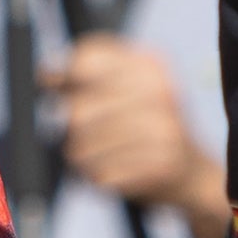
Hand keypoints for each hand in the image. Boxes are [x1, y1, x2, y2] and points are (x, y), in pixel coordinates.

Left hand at [49, 37, 226, 235]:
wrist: (191, 170)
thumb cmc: (147, 124)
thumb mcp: (127, 88)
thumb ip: (86, 75)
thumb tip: (46, 73)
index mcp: (151, 65)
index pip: (85, 60)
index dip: (61, 75)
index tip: (53, 84)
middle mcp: (160, 93)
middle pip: (78, 110)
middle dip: (71, 127)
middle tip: (81, 132)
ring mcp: (162, 131)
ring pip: (83, 147)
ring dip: (81, 155)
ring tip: (98, 154)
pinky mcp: (159, 166)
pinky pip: (100, 174)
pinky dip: (97, 176)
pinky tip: (112, 171)